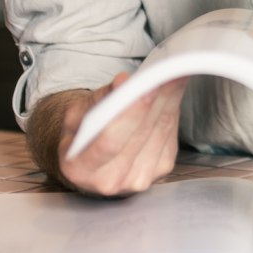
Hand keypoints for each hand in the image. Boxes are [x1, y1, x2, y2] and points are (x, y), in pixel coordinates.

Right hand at [57, 73, 187, 196]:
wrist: (93, 160)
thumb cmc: (83, 135)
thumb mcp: (77, 114)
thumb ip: (99, 99)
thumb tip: (123, 82)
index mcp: (81, 168)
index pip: (110, 141)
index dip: (131, 114)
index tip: (147, 89)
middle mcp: (110, 180)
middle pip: (142, 135)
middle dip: (158, 100)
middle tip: (169, 72)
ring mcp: (138, 179)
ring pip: (161, 132)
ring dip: (171, 100)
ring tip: (175, 74)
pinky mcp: (161, 170)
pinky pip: (170, 134)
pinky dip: (174, 108)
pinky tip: (173, 90)